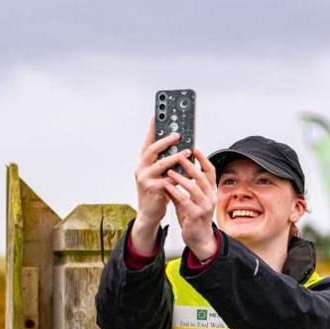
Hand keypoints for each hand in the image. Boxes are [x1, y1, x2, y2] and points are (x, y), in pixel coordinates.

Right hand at [131, 122, 189, 251]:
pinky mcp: (151, 190)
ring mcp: (144, 179)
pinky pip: (167, 180)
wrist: (149, 213)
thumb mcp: (160, 174)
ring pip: (160, 164)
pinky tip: (188, 173)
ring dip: (175, 157)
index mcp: (143, 162)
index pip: (147, 142)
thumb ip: (166, 162)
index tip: (158, 115)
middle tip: (178, 134)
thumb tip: (182, 147)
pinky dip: (179, 176)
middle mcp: (140, 168)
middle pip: (151, 150)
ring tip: (187, 152)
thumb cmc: (157, 191)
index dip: (152, 129)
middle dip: (165, 140)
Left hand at [163, 149, 217, 259]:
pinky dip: (175, 192)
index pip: (211, 172)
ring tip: (170, 170)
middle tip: (179, 156)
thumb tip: (174, 171)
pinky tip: (167, 186)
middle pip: (202, 177)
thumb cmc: (193, 218)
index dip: (204, 160)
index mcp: (211, 192)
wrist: (199, 239)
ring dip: (181, 178)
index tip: (195, 149)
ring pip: (194, 188)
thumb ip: (185, 187)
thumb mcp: (191, 200)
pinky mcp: (196, 215)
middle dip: (190, 165)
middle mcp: (211, 198)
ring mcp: (205, 207)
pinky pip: (185, 200)